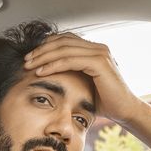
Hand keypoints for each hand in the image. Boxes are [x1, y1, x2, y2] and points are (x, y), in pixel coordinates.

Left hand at [23, 33, 143, 124]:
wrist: (124, 111)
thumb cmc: (105, 101)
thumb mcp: (85, 84)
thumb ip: (73, 73)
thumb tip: (51, 72)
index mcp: (95, 50)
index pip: (65, 39)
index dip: (46, 45)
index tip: (31, 57)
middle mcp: (98, 47)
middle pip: (62, 41)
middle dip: (41, 50)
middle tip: (26, 60)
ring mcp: (100, 53)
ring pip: (64, 49)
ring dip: (43, 56)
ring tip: (29, 66)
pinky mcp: (99, 62)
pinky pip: (70, 60)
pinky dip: (53, 65)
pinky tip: (41, 72)